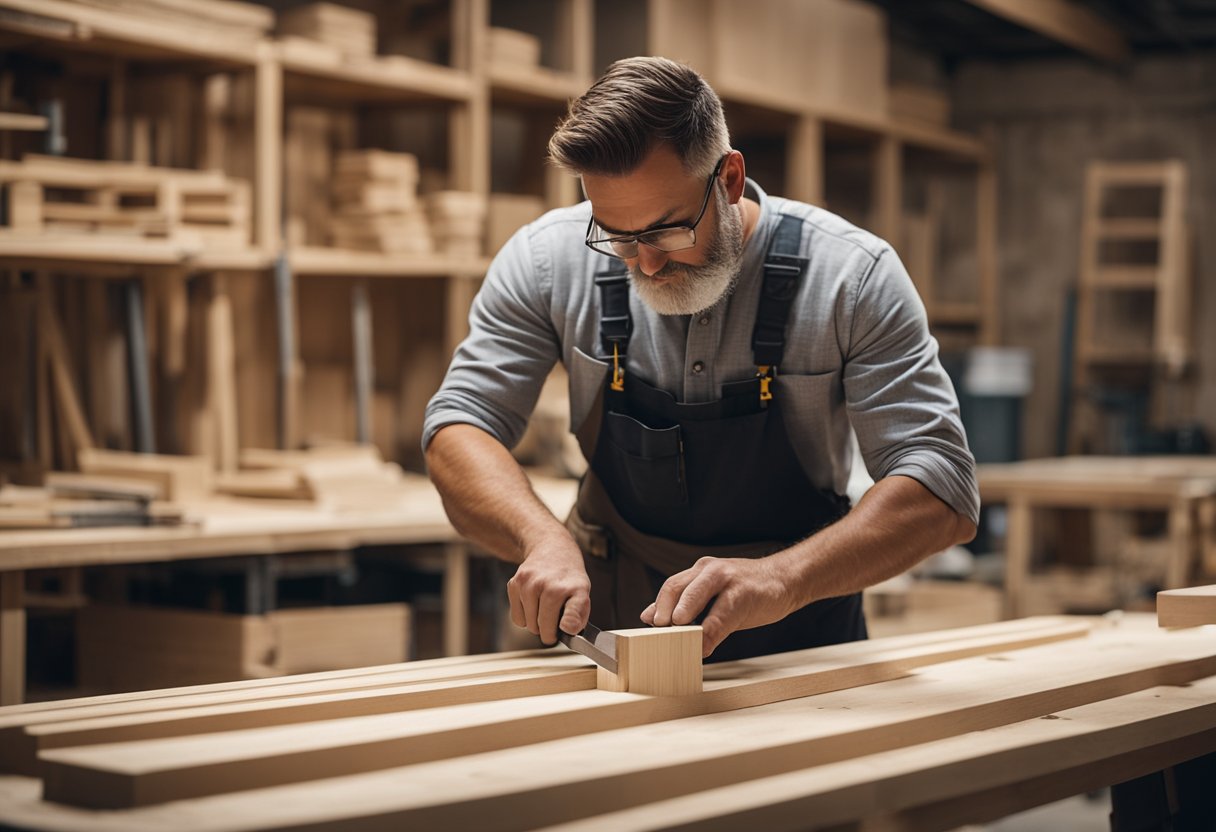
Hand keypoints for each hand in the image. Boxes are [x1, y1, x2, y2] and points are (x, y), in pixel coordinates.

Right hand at [507, 535, 590, 645]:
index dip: (570, 622)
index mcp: (575, 588)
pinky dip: (525, 617)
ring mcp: (530, 583)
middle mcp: (551, 585)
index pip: (573, 610)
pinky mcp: (515, 584)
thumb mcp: (583, 593)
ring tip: (544, 608)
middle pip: (544, 628)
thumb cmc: (567, 578)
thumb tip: (567, 630)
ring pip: (529, 625)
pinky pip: (517, 619)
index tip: (567, 627)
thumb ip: (578, 616)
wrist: (551, 548)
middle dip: (549, 632)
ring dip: (536, 624)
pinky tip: (533, 603)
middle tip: (555, 621)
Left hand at [640, 556, 793, 657]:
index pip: (671, 586)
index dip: (658, 607)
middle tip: (657, 631)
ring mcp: (728, 579)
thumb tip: (647, 616)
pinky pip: (722, 615)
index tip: (648, 628)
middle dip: (665, 611)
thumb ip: (684, 602)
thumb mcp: (712, 592)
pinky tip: (705, 648)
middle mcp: (710, 570)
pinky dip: (710, 634)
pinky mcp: (745, 593)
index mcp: (700, 571)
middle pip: (677, 587)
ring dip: (684, 616)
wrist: (784, 580)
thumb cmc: (746, 590)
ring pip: (697, 595)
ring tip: (676, 635)